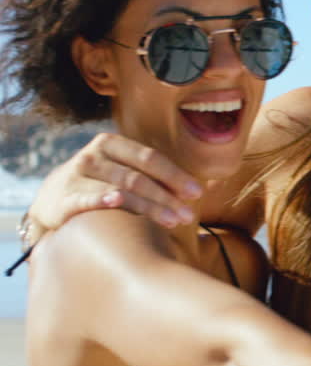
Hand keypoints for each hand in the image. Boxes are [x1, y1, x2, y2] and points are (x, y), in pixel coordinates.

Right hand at [29, 133, 202, 236]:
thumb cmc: (101, 184)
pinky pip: (88, 199)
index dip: (175, 175)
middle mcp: (93, 155)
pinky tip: (117, 202)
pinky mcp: (64, 198)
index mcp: (112, 144)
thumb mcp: (123, 171)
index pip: (150, 158)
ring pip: (121, 190)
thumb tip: (202, 188)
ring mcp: (77, 175)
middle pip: (138, 176)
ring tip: (173, 221)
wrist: (53, 198)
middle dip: (167, 196)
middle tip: (190, 215)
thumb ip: (154, 176)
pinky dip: (103, 199)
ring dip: (150, 207)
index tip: (198, 193)